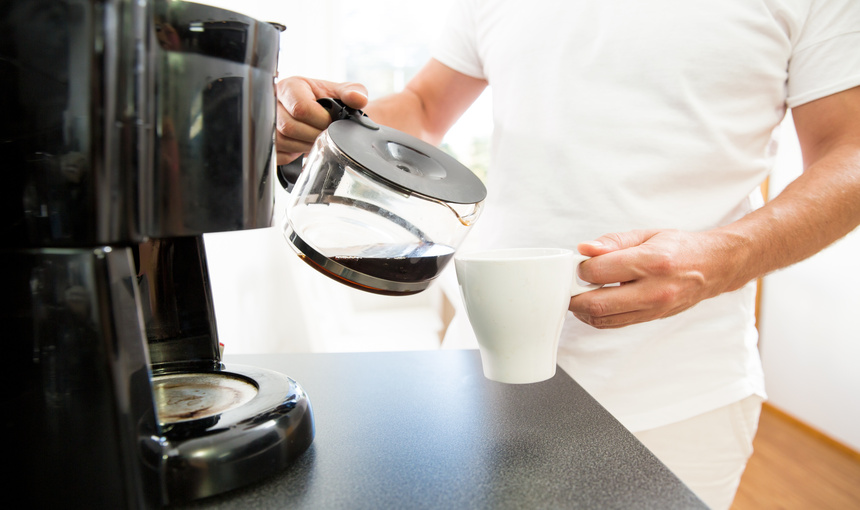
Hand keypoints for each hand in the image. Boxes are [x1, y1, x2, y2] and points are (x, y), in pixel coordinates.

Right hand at [275, 77, 368, 164]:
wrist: (320, 114)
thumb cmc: (328, 101)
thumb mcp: (341, 92)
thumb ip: (353, 91)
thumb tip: (359, 99)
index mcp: (290, 86)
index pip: (301, 108)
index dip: (321, 120)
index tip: (332, 123)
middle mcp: (273, 103)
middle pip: (289, 127)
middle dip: (314, 135)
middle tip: (326, 135)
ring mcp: (267, 123)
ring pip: (283, 142)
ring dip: (305, 146)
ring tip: (316, 139)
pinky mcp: (268, 141)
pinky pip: (279, 155)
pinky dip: (295, 155)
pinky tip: (304, 145)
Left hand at [569, 229, 745, 328]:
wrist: (713, 267)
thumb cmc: (679, 247)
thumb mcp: (646, 235)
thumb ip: (612, 241)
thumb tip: (584, 249)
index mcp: (652, 261)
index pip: (600, 271)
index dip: (581, 268)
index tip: (579, 264)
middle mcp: (655, 289)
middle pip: (598, 303)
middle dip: (574, 296)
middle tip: (568, 286)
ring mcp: (654, 308)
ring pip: (604, 319)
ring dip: (583, 310)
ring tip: (579, 295)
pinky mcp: (652, 319)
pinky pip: (615, 324)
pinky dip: (598, 317)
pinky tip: (594, 304)